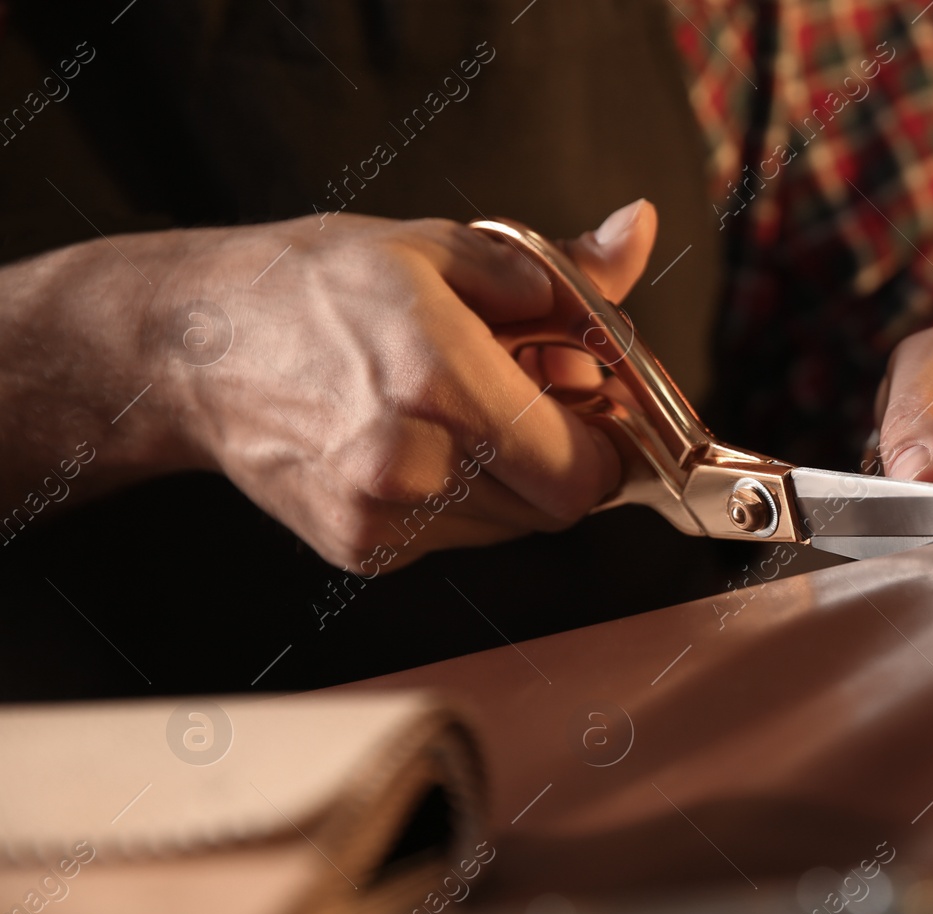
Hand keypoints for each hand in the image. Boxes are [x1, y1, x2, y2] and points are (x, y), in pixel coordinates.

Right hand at [127, 201, 657, 569]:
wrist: (189, 349)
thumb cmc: (311, 289)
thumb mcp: (436, 248)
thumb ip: (552, 269)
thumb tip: (633, 236)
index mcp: (439, 376)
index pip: (582, 470)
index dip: (606, 445)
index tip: (595, 411)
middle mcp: (410, 459)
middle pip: (555, 506)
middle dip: (562, 458)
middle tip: (530, 402)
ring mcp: (381, 515)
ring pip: (511, 527)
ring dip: (513, 479)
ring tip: (462, 414)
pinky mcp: (361, 549)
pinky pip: (458, 538)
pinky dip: (462, 498)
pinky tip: (419, 444)